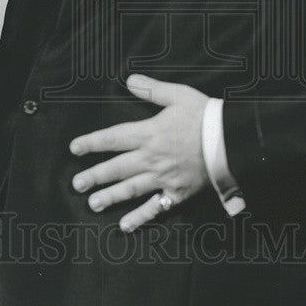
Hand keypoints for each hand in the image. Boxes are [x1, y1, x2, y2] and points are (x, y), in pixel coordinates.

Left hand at [70, 74, 211, 232]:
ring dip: (110, 196)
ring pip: (131, 189)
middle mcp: (152, 158)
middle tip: (76, 184)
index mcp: (150, 133)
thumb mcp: (179, 95)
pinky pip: (155, 207)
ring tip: (92, 204)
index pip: (113, 138)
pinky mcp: (177, 192)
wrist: (231, 139)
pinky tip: (124, 225)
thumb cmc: (206, 115)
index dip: (92, 143)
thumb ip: (152, 90)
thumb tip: (129, 80)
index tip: (74, 148)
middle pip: (117, 168)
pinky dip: (139, 217)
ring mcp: (163, 178)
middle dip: (95, 175)